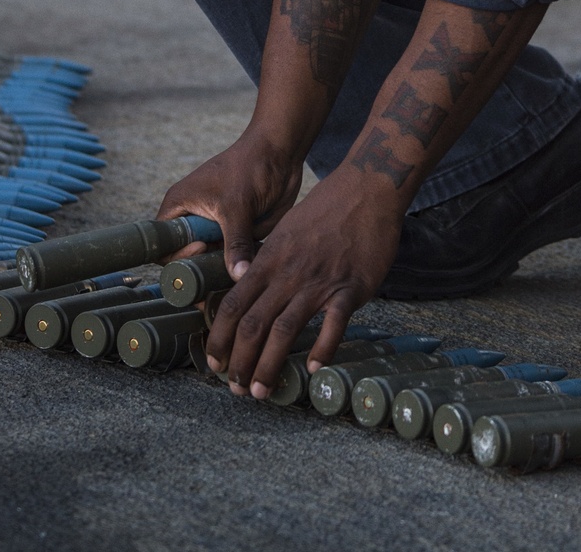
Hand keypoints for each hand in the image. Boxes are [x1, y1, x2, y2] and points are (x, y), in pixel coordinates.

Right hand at [156, 130, 304, 279]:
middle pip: (186, 261)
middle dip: (202, 272)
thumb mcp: (238, 206)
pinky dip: (241, 264)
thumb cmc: (251, 166)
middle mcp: (194, 220)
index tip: (203, 247)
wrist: (281, 152)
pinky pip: (233, 257)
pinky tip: (253, 267)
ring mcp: (216, 228)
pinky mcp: (237, 232)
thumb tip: (239, 277)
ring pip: (212, 262)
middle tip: (221, 273)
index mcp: (179, 207)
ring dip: (224, 270)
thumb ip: (236, 243)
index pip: (163, 246)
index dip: (177, 255)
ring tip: (240, 269)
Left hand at [203, 163, 404, 397]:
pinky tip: (316, 369)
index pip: (232, 304)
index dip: (219, 338)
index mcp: (270, 259)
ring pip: (284, 331)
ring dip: (269, 365)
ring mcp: (320, 282)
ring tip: (262, 391)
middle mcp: (289, 273)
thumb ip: (269, 261)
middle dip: (239, 362)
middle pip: (253, 324)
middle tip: (236, 389)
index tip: (213, 362)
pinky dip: (322, 349)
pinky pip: (333, 325)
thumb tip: (250, 286)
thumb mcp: (287, 230)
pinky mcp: (351, 288)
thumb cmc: (327, 208)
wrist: (367, 188)